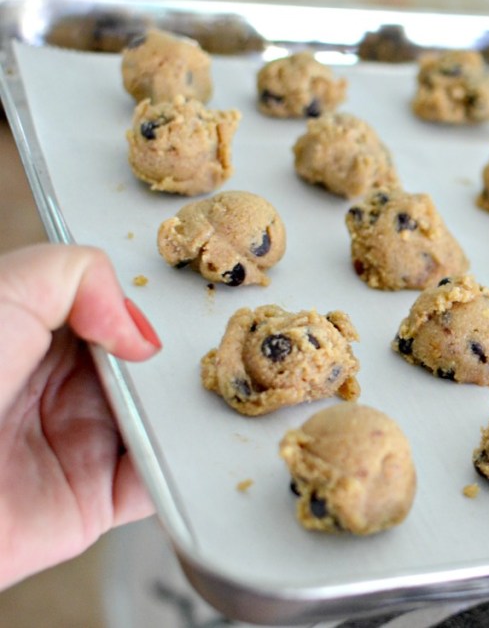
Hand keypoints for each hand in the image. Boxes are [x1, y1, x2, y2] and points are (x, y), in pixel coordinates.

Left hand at [0, 244, 161, 589]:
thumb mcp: (4, 291)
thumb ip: (76, 272)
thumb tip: (135, 328)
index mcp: (36, 342)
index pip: (111, 318)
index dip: (138, 314)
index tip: (147, 321)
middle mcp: (59, 393)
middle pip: (145, 369)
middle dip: (172, 361)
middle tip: (170, 361)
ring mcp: (79, 447)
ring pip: (160, 422)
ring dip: (184, 412)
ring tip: (184, 400)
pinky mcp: (94, 502)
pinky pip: (156, 482)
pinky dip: (178, 466)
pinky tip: (180, 443)